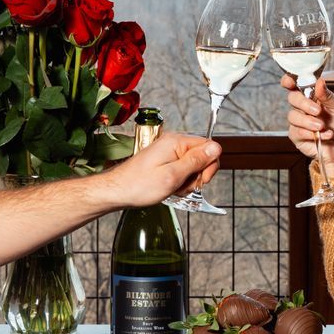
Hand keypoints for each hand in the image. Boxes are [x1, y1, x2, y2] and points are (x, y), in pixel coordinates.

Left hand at [105, 131, 221, 205]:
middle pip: (202, 156)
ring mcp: (168, 152)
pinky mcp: (164, 160)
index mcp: (176, 142)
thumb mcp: (173, 175)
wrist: (117, 191)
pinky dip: (180, 181)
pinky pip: (182, 169)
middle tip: (183, 186)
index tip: (199, 180)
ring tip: (174, 188)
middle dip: (198, 175)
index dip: (209, 165)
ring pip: (193, 165)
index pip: (209, 146)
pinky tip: (170, 187)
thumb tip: (216, 148)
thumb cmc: (139, 185)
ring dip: (188, 180)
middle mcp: (173, 143)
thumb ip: (196, 161)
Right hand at [282, 74, 333, 170]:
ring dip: (308, 121)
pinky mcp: (297, 137)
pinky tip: (324, 135)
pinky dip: (310, 133)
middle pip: (292, 98)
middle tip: (318, 111)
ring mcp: (299, 122)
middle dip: (303, 104)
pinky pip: (296, 132)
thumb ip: (328, 95)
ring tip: (323, 126)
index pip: (296, 84)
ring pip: (292, 116)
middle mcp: (304, 107)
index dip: (289, 80)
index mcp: (313, 96)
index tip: (290, 82)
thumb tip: (319, 81)